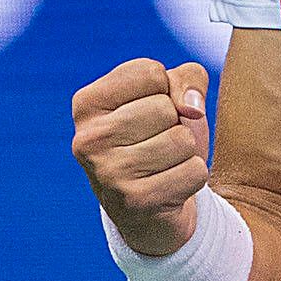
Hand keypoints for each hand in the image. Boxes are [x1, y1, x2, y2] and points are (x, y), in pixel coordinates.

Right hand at [70, 57, 211, 256]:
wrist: (153, 208)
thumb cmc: (159, 137)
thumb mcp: (169, 94)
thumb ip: (187, 78)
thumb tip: (192, 108)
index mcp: (86, 104)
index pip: (150, 73)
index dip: (165, 90)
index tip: (148, 113)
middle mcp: (87, 139)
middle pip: (165, 107)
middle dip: (175, 123)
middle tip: (156, 144)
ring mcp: (108, 173)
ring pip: (181, 139)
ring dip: (185, 152)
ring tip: (163, 165)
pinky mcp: (136, 202)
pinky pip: (194, 171)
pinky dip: (193, 177)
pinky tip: (169, 186)